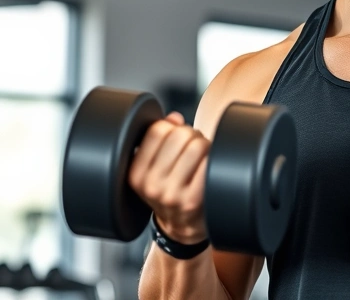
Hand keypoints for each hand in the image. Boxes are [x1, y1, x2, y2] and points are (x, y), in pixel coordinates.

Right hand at [127, 112, 209, 243]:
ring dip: (205, 145)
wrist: (181, 231)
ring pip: (197, 145)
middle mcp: (150, 185)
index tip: (177, 138)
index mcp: (136, 173)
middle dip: (192, 135)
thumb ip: (159, 140)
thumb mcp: (153, 170)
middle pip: (180, 134)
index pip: (157, 130)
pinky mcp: (193, 200)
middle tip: (195, 148)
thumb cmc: (170, 193)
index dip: (173, 127)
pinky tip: (209, 168)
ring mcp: (172, 194)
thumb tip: (174, 118)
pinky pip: (208, 163)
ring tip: (203, 158)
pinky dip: (213, 160)